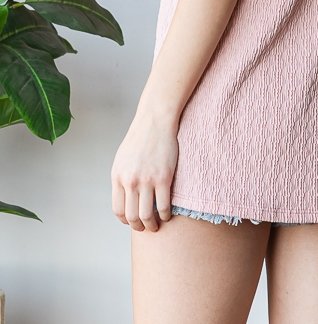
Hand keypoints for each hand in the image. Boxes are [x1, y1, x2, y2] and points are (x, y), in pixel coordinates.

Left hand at [111, 111, 178, 231]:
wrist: (155, 120)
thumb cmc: (140, 138)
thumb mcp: (122, 158)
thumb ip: (122, 178)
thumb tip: (124, 198)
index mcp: (117, 176)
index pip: (118, 210)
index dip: (125, 220)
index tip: (132, 221)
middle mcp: (130, 181)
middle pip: (132, 216)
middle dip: (139, 227)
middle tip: (145, 228)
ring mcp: (147, 180)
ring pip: (147, 215)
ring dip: (152, 225)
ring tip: (156, 225)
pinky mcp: (164, 178)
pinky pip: (164, 205)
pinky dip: (165, 215)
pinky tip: (167, 214)